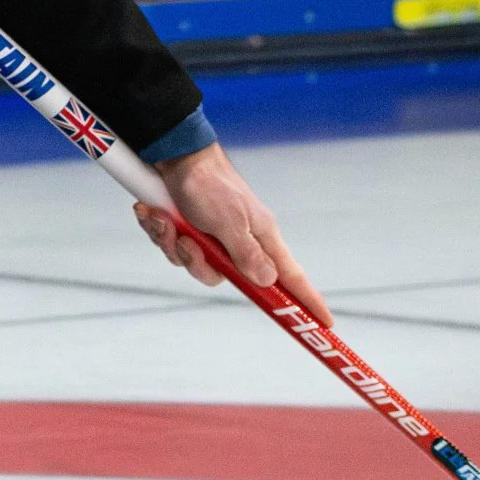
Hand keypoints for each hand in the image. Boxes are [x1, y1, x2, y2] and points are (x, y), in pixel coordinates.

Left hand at [134, 142, 332, 327]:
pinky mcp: (188, 227)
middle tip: (187, 242)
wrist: (173, 154)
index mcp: (261, 237)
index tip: (326, 324)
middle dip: (196, 264)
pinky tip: (153, 213)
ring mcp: (212, 235)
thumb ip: (246, 254)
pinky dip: (160, 231)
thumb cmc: (208, 183)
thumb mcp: (229, 221)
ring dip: (171, 243)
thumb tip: (268, 282)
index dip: (308, 300)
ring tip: (166, 220)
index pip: (291, 277)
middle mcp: (238, 240)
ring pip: (191, 263)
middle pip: (222, 277)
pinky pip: (172, 246)